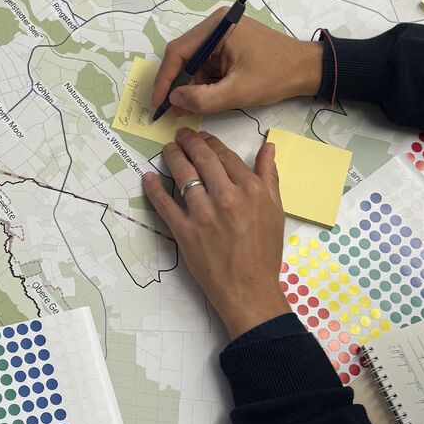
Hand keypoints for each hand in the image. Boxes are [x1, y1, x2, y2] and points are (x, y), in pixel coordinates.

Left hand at [143, 131, 288, 335]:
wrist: (249, 288)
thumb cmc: (264, 252)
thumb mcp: (276, 211)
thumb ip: (269, 176)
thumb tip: (268, 147)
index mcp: (251, 190)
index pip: (225, 156)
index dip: (210, 142)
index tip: (202, 137)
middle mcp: (226, 197)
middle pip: (202, 159)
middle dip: (189, 142)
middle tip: (181, 135)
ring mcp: (203, 214)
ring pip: (183, 175)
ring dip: (172, 157)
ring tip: (168, 150)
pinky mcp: (185, 231)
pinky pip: (165, 204)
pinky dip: (154, 188)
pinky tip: (148, 177)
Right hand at [152, 12, 321, 118]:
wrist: (307, 70)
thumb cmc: (276, 76)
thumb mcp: (238, 91)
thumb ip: (203, 98)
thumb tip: (174, 99)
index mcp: (217, 27)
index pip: (178, 52)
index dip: (164, 80)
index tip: (157, 104)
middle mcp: (216, 25)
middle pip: (184, 56)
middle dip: (178, 85)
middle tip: (173, 110)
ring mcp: (222, 35)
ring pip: (194, 63)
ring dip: (192, 86)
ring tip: (191, 108)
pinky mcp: (229, 45)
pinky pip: (207, 65)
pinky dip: (204, 83)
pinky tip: (206, 99)